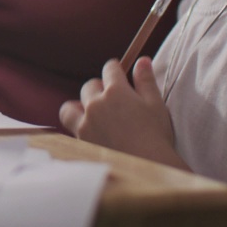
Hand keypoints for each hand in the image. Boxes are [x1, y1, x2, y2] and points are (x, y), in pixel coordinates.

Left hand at [59, 58, 182, 167]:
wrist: (147, 167)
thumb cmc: (156, 135)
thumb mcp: (155, 104)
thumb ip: (146, 80)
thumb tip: (142, 60)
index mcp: (116, 91)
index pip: (110, 69)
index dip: (115, 69)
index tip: (118, 72)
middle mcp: (96, 104)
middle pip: (90, 86)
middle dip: (99, 88)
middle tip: (111, 98)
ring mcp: (85, 123)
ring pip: (71, 107)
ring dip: (79, 106)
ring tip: (90, 113)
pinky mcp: (80, 140)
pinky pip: (71, 128)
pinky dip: (77, 126)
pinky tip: (88, 131)